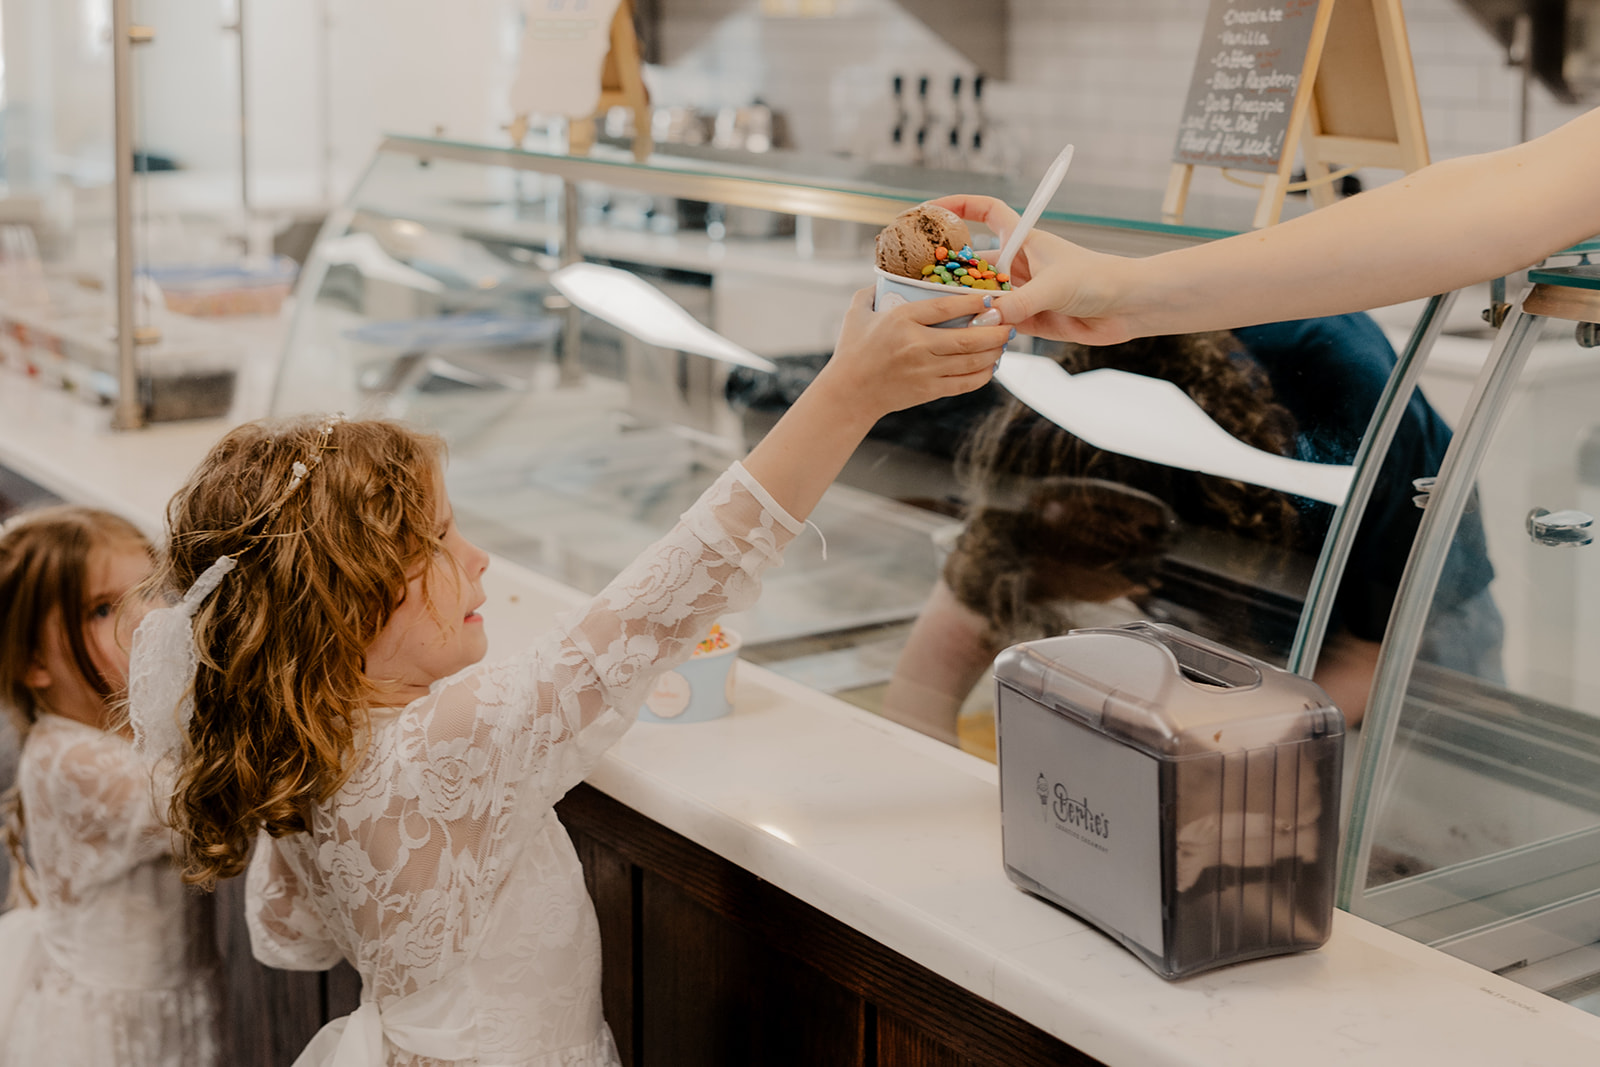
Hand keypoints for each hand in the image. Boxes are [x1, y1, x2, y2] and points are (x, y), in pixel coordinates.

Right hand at [813, 287, 1010, 424]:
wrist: (848, 393)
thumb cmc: (852, 351)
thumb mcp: (856, 313)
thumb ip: (873, 291)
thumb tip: (889, 274)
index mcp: (900, 320)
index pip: (944, 307)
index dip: (973, 302)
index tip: (991, 297)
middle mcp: (915, 345)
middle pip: (966, 337)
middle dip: (995, 330)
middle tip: (1010, 322)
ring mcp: (924, 370)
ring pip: (971, 361)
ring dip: (994, 351)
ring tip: (1005, 341)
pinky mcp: (928, 390)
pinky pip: (965, 383)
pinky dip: (983, 375)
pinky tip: (992, 365)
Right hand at [932, 194, 1138, 344]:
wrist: (1128, 307)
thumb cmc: (1098, 280)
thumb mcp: (1054, 287)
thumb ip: (1019, 304)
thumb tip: (985, 319)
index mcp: (1024, 240)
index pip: (986, 212)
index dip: (959, 205)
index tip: (931, 210)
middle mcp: (1018, 264)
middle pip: (973, 262)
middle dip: (949, 269)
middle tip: (920, 281)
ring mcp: (1021, 292)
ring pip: (981, 295)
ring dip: (964, 303)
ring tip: (938, 315)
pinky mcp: (1027, 318)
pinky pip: (995, 321)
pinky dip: (982, 327)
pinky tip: (965, 336)